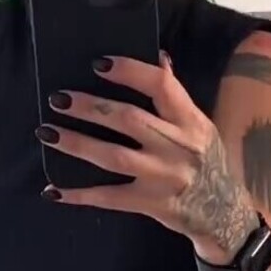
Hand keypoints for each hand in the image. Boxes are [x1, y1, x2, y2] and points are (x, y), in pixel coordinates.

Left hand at [35, 53, 257, 262]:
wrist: (224, 213)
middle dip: (90, 107)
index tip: (98, 64)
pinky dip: (79, 195)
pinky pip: (109, 198)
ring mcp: (162, 177)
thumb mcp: (199, 125)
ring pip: (113, 156)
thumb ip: (176, 95)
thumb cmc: (206, 161)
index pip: (160, 86)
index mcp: (190, 121)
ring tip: (47, 132)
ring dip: (77, 143)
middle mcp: (177, 146)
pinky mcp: (150, 203)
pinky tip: (52, 190)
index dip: (128, 71)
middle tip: (58, 99)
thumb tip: (159, 57)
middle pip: (128, 119)